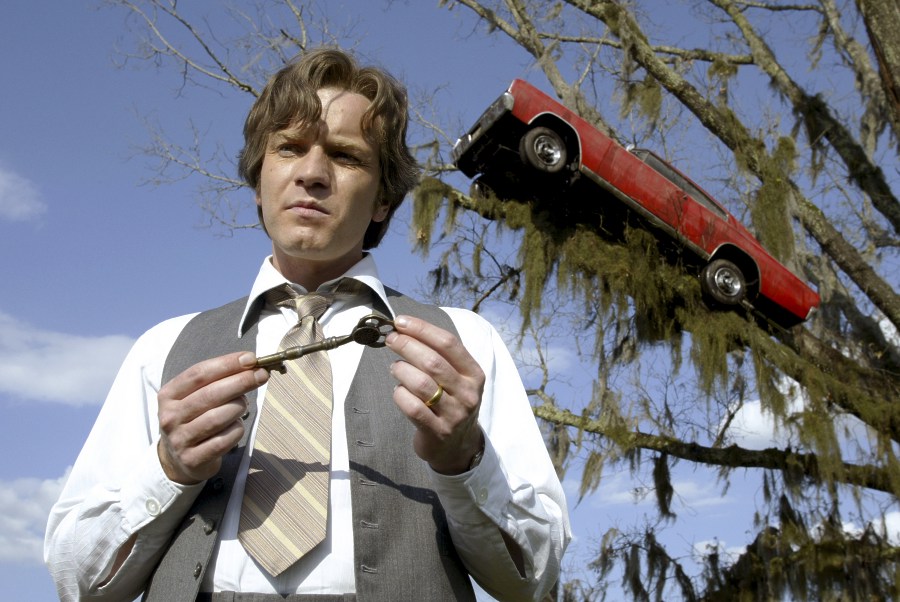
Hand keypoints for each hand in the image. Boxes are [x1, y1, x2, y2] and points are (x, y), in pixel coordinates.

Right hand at [157, 351, 269, 483]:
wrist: (176, 459)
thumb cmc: (193, 419)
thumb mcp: (194, 396)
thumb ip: (217, 380)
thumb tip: (250, 364)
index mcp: (169, 395)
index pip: (199, 373)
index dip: (227, 364)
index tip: (250, 359)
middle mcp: (171, 416)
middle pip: (211, 394)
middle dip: (241, 381)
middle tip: (261, 375)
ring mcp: (180, 439)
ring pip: (218, 417)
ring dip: (239, 407)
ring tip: (243, 404)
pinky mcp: (193, 459)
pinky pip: (224, 440)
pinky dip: (236, 429)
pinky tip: (236, 425)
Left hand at [385, 315, 484, 474]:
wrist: (458, 446)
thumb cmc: (452, 403)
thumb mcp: (457, 379)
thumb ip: (439, 356)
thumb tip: (405, 329)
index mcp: (474, 374)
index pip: (449, 343)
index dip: (422, 329)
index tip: (401, 322)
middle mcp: (468, 393)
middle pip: (433, 362)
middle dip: (407, 346)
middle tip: (391, 340)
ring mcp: (454, 414)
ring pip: (421, 383)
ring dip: (401, 370)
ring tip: (394, 368)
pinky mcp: (438, 432)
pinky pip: (413, 407)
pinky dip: (400, 394)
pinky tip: (398, 391)